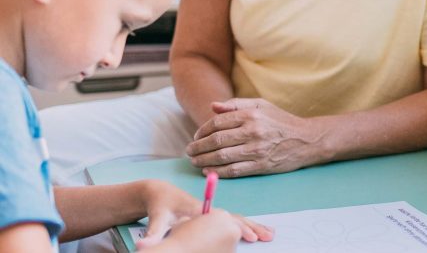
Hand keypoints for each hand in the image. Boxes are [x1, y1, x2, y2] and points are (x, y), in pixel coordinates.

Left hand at [137, 210, 273, 251]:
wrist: (158, 192)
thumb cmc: (159, 204)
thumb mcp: (156, 218)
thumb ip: (154, 232)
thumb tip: (144, 247)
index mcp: (200, 210)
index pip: (224, 219)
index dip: (238, 227)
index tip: (251, 236)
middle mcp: (209, 210)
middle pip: (234, 217)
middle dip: (251, 226)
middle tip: (268, 235)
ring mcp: (210, 212)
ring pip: (235, 218)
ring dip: (251, 225)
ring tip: (267, 233)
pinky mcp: (208, 215)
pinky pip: (229, 220)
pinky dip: (242, 225)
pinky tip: (251, 231)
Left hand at [186, 98, 317, 176]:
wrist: (306, 139)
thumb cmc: (280, 120)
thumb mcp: (260, 105)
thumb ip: (235, 105)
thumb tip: (212, 106)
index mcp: (251, 114)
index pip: (218, 122)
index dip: (203, 130)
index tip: (195, 136)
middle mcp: (252, 131)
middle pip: (217, 140)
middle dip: (199, 147)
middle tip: (189, 151)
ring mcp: (257, 150)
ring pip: (222, 157)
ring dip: (204, 160)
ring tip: (194, 161)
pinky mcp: (261, 165)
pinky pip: (235, 170)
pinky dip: (218, 172)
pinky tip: (209, 170)